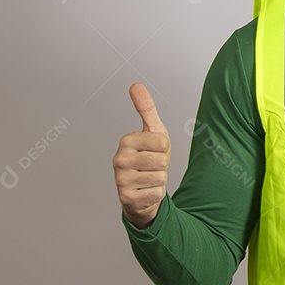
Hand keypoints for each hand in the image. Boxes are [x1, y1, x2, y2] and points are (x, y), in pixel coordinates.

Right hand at [112, 83, 169, 228]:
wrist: (143, 190)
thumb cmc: (150, 158)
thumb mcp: (153, 132)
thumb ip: (146, 109)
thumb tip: (135, 85)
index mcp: (126, 141)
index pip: (162, 142)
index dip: (164, 148)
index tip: (154, 151)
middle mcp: (119, 160)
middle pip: (162, 160)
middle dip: (163, 165)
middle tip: (152, 167)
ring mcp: (121, 180)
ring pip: (161, 177)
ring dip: (160, 179)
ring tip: (149, 178)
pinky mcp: (126, 199)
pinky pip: (157, 193)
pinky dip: (156, 193)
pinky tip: (146, 191)